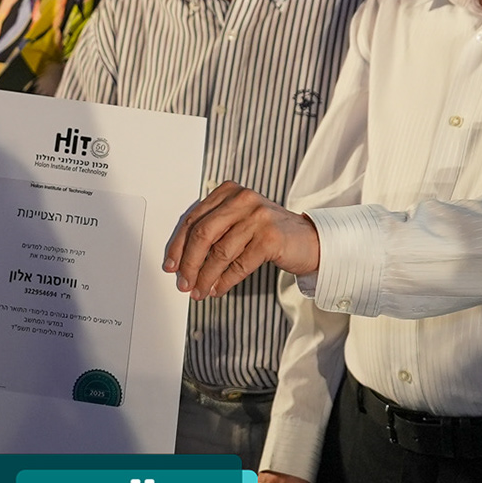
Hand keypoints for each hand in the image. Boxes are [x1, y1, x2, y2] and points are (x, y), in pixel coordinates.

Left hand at [163, 180, 319, 298]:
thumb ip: (214, 231)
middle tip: (183, 282)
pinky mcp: (270, 238)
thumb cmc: (270, 232)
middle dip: (189, 262)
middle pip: (203, 234)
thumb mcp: (239, 222)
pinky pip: (239, 264)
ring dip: (205, 277)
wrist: (311, 240)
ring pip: (219, 252)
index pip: (193, 218)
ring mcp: (258, 217)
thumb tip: (183, 259)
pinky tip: (218, 289)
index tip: (170, 264)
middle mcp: (242, 199)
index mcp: (229, 192)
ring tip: (200, 291)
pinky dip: (225, 281)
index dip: (178, 244)